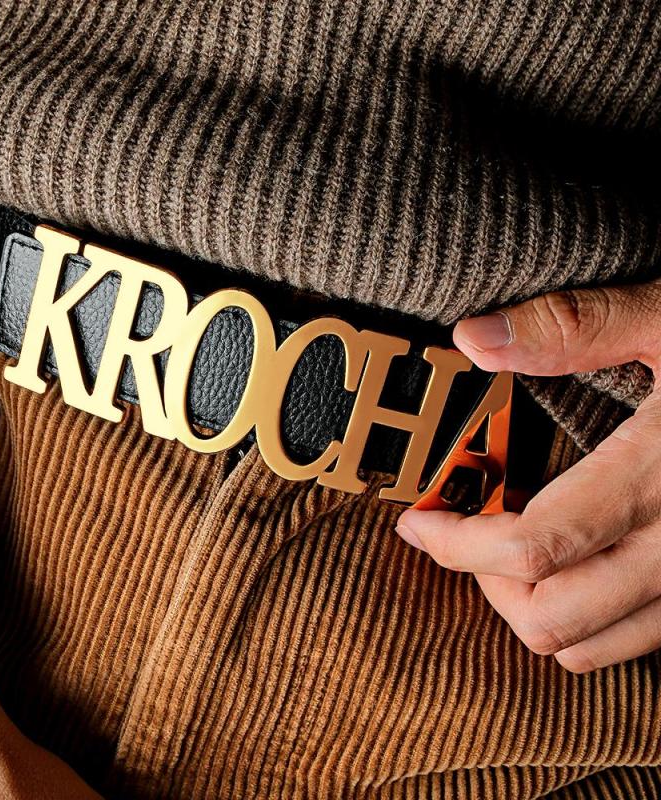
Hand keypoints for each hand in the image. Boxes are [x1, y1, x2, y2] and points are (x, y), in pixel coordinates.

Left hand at [396, 280, 660, 673]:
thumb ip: (575, 326)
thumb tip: (473, 338)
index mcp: (660, 476)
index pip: (531, 547)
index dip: (456, 543)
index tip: (418, 519)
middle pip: (552, 619)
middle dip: (485, 583)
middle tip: (463, 529)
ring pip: (592, 647)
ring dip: (530, 608)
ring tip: (506, 549)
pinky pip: (639, 640)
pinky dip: (585, 617)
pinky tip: (570, 561)